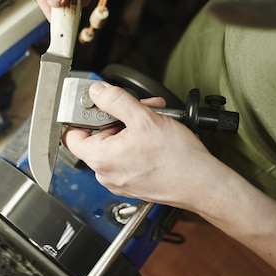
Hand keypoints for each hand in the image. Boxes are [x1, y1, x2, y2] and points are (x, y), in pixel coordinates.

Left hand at [62, 81, 228, 211]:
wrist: (202, 184)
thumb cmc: (177, 159)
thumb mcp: (143, 118)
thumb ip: (115, 100)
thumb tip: (97, 91)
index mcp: (100, 159)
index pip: (72, 134)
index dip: (82, 115)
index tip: (95, 103)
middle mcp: (105, 173)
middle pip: (99, 135)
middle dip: (118, 115)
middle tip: (138, 106)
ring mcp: (119, 180)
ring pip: (116, 143)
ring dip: (133, 125)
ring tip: (154, 117)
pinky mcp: (134, 182)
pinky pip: (128, 155)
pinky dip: (139, 141)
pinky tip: (157, 133)